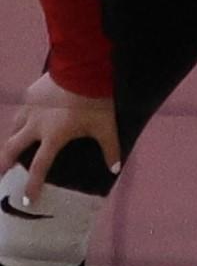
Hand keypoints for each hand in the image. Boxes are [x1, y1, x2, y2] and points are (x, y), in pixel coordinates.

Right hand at [0, 72, 119, 199]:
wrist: (84, 66)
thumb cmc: (95, 98)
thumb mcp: (105, 125)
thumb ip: (110, 148)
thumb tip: (115, 169)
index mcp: (53, 136)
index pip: (39, 167)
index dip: (32, 185)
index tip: (29, 199)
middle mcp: (36, 125)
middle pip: (13, 148)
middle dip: (4, 163)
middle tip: (1, 173)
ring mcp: (32, 107)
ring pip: (14, 128)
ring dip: (11, 140)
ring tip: (11, 147)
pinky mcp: (32, 92)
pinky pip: (21, 110)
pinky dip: (20, 119)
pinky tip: (23, 119)